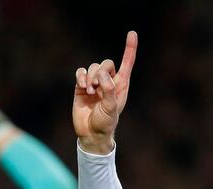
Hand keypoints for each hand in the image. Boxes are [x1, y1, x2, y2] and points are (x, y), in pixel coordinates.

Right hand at [73, 30, 137, 153]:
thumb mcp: (111, 108)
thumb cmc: (106, 122)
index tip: (132, 33)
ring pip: (92, 67)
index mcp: (121, 85)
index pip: (127, 63)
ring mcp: (95, 83)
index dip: (129, 48)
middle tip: (97, 88)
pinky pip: (81, 72)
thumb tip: (102, 75)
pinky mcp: (81, 86)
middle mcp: (109, 82)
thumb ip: (108, 90)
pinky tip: (82, 86)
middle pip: (106, 63)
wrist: (90, 132)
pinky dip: (81, 76)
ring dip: (90, 77)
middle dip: (101, 72)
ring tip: (91, 92)